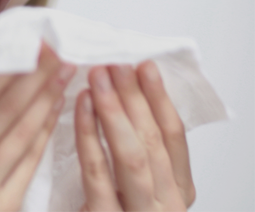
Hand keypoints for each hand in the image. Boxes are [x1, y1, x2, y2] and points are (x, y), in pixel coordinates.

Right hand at [0, 42, 75, 210]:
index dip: (8, 65)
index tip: (31, 43)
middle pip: (4, 111)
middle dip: (36, 76)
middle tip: (58, 50)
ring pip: (22, 135)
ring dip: (47, 99)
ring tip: (63, 73)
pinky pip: (30, 162)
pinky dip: (44, 131)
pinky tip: (53, 107)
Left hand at [75, 62, 195, 211]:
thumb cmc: (117, 211)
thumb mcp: (136, 186)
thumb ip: (138, 151)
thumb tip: (125, 97)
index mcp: (177, 190)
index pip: (174, 136)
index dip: (159, 98)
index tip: (145, 66)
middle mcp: (166, 203)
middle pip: (153, 139)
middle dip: (134, 96)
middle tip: (117, 62)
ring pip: (130, 153)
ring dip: (114, 108)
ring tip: (98, 75)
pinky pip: (97, 171)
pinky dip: (89, 134)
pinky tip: (82, 106)